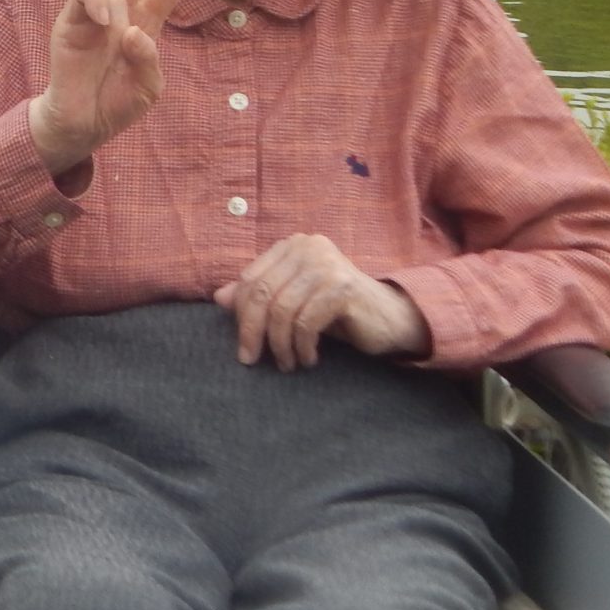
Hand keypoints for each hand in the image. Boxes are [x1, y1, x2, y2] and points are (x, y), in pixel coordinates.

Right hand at [27, 0, 205, 173]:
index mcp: (146, 26)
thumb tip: (132, 31)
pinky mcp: (71, 22)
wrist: (83, 123)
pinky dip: (96, 4)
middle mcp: (122, 15)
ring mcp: (95, 17)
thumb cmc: (117, 104)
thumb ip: (148, 60)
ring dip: (117, 2)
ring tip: (115, 33)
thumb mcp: (149, 88)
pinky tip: (102, 23)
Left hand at [216, 233, 433, 369]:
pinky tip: (308, 358)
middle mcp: (308, 247)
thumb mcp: (294, 301)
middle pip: (262, 294)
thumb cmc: (337, 310)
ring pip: (282, 311)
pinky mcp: (343, 287)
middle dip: (252, 331)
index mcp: (292, 246)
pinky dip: (302, 346)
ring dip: (280, 344)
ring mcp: (327, 265)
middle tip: (251, 359)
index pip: (250, 280)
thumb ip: (260, 295)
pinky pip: (305, 322)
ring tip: (287, 364)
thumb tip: (218, 298)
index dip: (241, 315)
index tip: (242, 346)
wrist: (391, 319)